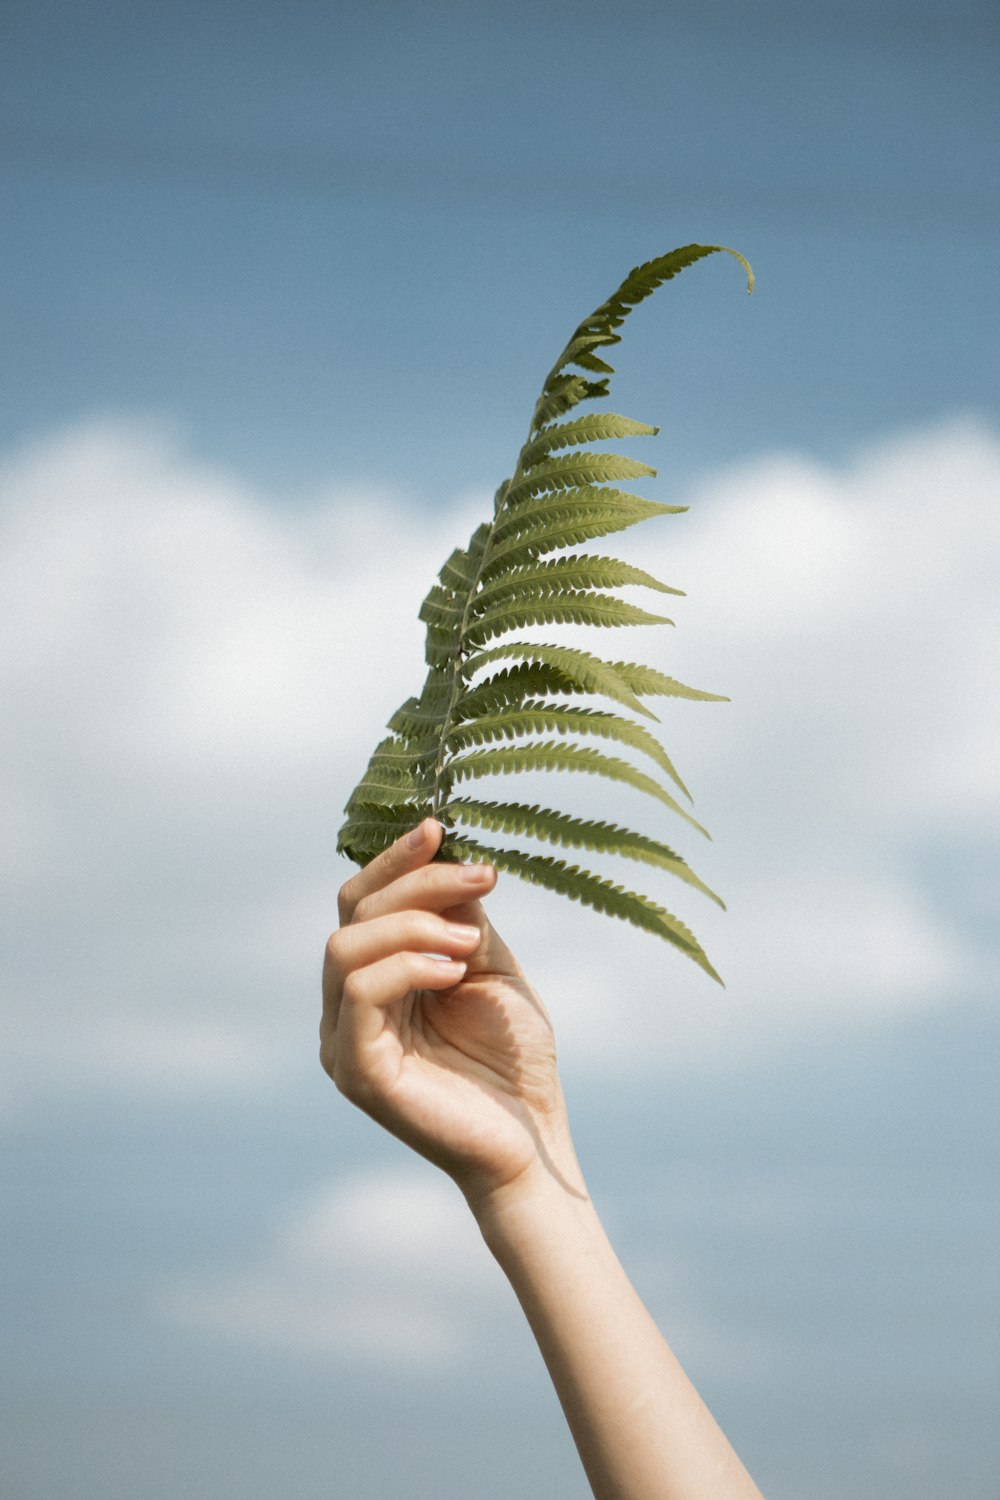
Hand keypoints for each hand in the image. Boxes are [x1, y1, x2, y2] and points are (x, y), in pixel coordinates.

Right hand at [321, 819, 579, 1207]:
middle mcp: (345, 1007)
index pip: (361, 903)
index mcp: (373, 980)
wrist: (533, 1139)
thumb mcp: (488, 967)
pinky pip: (359, 994)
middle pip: (353, 915)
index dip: (395, 860)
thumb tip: (444, 853)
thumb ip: (459, 918)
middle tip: (480, 880)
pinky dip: (406, 967)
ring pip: (345, 948)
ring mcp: (343, 1041)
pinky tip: (454, 971)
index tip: (440, 828)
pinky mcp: (357, 1071)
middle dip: (416, 884)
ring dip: (412, 925)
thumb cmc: (512, 1060)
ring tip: (469, 942)